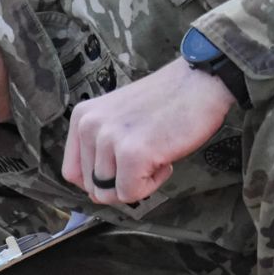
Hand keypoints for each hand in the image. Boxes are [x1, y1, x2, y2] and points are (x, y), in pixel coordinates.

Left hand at [61, 59, 234, 203]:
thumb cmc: (166, 103)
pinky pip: (131, 193)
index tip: (121, 171)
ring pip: (109, 193)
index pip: (71, 172)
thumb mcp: (118, 120)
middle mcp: (88, 126)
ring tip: (156, 154)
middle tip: (147, 158)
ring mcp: (108, 138)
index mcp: (81, 118)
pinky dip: (151, 186)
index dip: (96, 181)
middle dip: (120, 182)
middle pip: (90, 187)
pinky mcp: (132, 152)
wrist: (202, 81)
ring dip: (138, 182)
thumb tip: (96, 194)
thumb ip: (100, 149)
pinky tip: (164, 160)